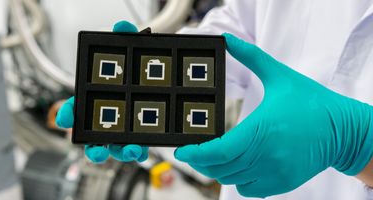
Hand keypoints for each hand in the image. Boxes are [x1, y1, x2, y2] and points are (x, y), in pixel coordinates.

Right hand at [55, 21, 147, 163]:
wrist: (157, 78)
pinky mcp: (137, 137)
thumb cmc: (135, 67)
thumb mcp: (131, 48)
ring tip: (132, 150)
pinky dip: (138, 150)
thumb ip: (124, 36)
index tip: (65, 119)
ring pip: (114, 147)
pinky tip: (143, 148)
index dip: (68, 114)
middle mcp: (103, 118)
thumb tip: (122, 28)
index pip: (75, 108)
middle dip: (93, 148)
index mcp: (94, 99)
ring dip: (121, 152)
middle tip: (97, 151)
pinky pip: (135, 147)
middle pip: (92, 137)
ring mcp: (120, 130)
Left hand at [174, 33, 372, 197]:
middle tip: (195, 151)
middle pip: (219, 168)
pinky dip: (238, 180)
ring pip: (231, 180)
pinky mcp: (282, 183)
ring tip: (215, 156)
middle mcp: (265, 156)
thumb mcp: (280, 75)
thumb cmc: (311, 103)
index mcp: (261, 130)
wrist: (342, 129)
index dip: (195, 154)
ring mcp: (274, 173)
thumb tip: (229, 40)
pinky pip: (248, 190)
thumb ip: (251, 57)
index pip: (218, 152)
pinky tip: (239, 166)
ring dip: (219, 169)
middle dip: (201, 161)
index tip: (182, 150)